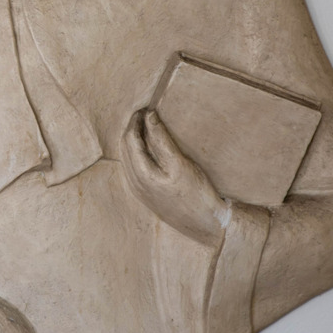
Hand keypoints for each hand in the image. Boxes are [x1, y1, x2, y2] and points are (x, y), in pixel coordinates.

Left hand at [120, 108, 231, 247]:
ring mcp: (138, 191)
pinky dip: (137, 153)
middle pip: (125, 147)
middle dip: (133, 128)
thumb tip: (149, 117)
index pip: (130, 139)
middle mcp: (134, 183)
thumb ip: (161, 139)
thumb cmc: (197, 193)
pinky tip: (147, 147)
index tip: (145, 107)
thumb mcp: (180, 163)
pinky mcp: (145, 195)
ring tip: (146, 125)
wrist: (207, 225)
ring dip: (134, 140)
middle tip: (145, 113)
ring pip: (127, 158)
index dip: (135, 120)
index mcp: (140, 174)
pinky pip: (133, 168)